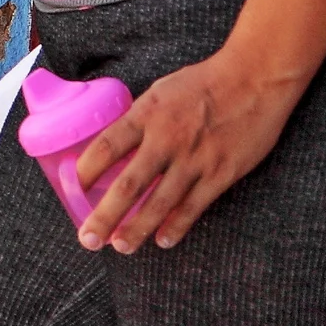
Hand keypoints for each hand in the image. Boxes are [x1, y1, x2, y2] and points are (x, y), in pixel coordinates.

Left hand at [69, 48, 301, 251]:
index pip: (106, 147)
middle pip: (128, 185)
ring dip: (138, 228)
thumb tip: (118, 146)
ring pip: (160, 203)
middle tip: (88, 239)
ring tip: (120, 247)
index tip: (71, 191)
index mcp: (147, 115)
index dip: (85, 172)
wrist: (255, 78)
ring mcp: (195, 159)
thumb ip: (140, 120)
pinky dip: (177, 226)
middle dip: (105, 216)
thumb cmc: (204, 83)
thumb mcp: (161, 92)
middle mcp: (167, 140)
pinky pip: (194, 206)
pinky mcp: (222, 173)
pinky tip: (162, 241)